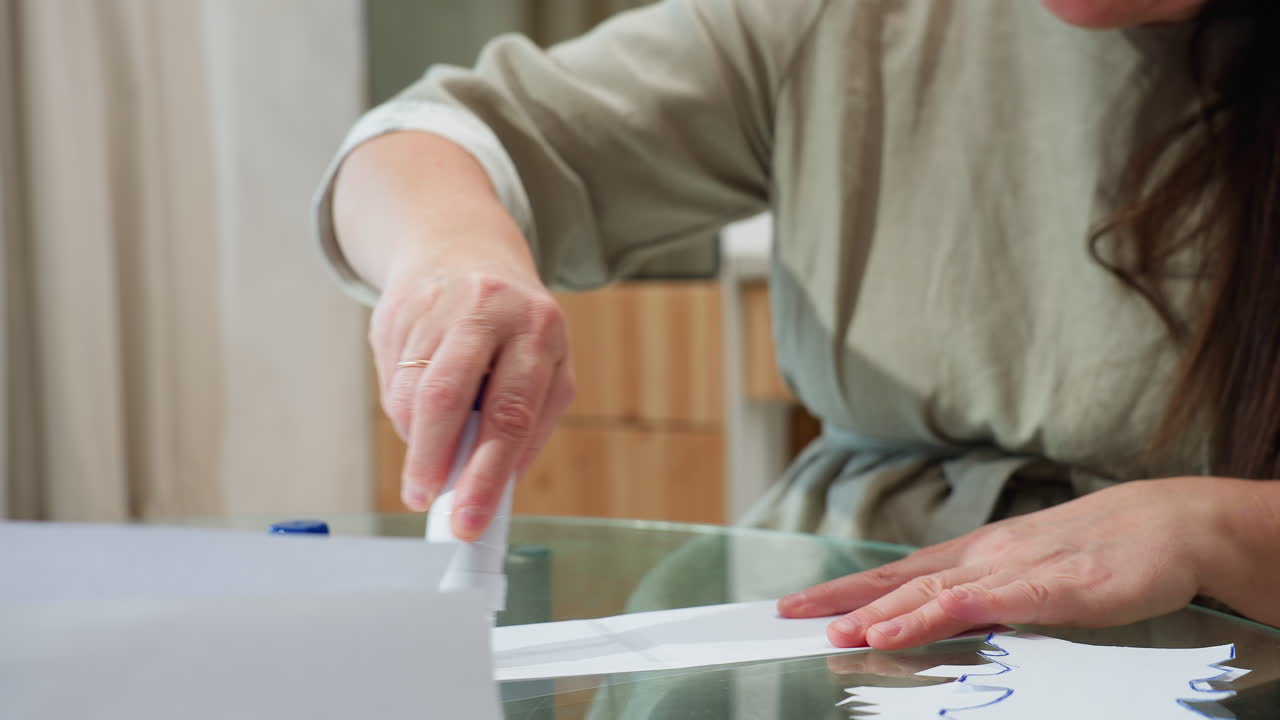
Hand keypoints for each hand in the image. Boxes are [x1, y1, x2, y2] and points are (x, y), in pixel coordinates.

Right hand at [371, 256, 574, 540]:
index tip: (469, 518)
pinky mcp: (398, 310)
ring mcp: (438, 306)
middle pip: (446, 396)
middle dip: (431, 459)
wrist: (463, 249)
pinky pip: (392, 379)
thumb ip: (528, 425)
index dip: (486, 473)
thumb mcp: (546, 366)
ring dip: (416, 440)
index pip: (510, 413)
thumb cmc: (516, 328)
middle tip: (423, 500)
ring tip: (427, 457)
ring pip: (411, 392)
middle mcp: (489, 311)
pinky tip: (420, 409)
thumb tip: (494, 489)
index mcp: (538, 330)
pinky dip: (404, 411)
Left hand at [778, 478, 1223, 649]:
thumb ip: (992, 595)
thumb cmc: (1103, 553)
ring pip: (927, 592)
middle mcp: (982, 556)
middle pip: (899, 579)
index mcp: (978, 554)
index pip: (900, 573)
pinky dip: (928, 618)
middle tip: (789, 615)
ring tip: (831, 630)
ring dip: (874, 611)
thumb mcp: (1034, 576)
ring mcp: (1010, 570)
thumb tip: (951, 619)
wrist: (1170, 526)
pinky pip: (973, 605)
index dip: (850, 588)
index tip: (804, 602)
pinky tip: (895, 629)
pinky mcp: (1042, 588)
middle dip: (842, 598)